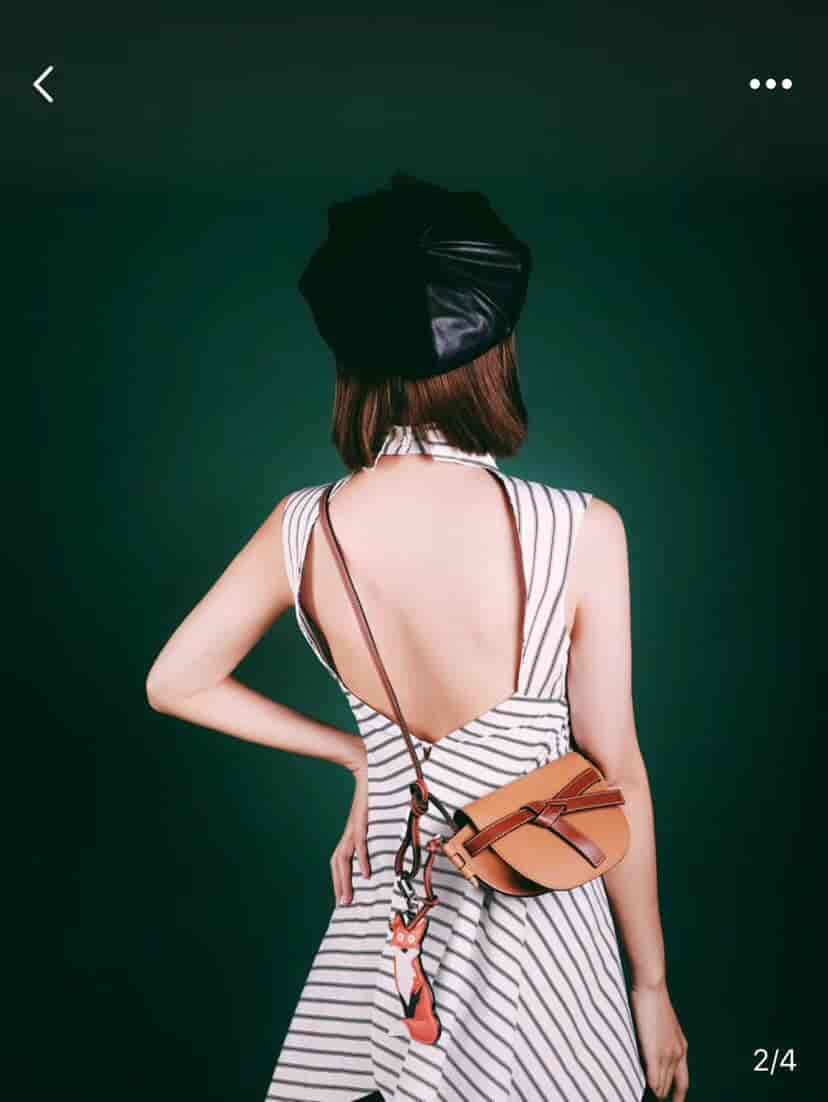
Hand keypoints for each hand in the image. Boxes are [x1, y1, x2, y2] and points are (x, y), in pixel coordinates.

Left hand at [330, 755, 370, 905]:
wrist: (368, 764)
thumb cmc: (375, 788)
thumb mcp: (376, 813)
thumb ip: (380, 826)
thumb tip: (393, 838)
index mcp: (352, 830)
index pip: (340, 858)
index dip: (339, 878)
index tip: (343, 896)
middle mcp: (350, 830)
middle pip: (338, 862)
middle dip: (339, 884)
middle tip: (343, 905)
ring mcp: (355, 825)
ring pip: (345, 857)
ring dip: (345, 880)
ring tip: (348, 898)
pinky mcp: (362, 819)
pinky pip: (361, 843)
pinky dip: (363, 859)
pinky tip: (366, 874)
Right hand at [630, 979, 688, 1099]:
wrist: (652, 987)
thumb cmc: (653, 1001)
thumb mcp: (663, 1025)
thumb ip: (662, 1042)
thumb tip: (655, 1053)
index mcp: (681, 1047)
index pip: (683, 1082)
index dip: (678, 1095)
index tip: (673, 1101)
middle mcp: (678, 1054)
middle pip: (674, 1086)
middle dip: (667, 1097)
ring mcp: (666, 1054)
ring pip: (663, 1085)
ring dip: (657, 1093)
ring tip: (649, 1098)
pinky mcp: (654, 1052)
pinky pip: (654, 1078)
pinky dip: (651, 1087)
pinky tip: (647, 1090)